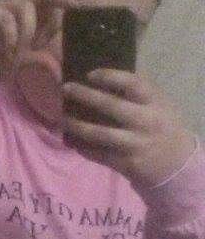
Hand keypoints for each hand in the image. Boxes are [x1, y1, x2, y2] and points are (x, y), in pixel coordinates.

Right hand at [0, 0, 75, 92]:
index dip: (61, 10)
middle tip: (70, 10)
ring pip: (25, 8)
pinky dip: (10, 39)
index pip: (49, 0)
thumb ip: (39, 46)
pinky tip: (5, 52)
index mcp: (25, 13)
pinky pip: (5, 19)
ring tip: (18, 53)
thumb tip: (58, 42)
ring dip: (27, 34)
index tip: (70, 21)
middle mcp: (13, 4)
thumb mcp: (23, 55)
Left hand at [62, 70, 196, 185]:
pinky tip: (71, 140)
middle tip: (65, 89)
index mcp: (153, 102)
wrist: (176, 162)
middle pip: (110, 106)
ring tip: (62, 119)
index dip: (109, 77)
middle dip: (84, 96)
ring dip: (77, 126)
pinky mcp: (125, 163)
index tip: (90, 74)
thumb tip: (98, 80)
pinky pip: (98, 154)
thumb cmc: (160, 125)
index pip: (131, 83)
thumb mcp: (157, 104)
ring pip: (99, 134)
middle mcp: (144, 121)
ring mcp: (134, 144)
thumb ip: (135, 93)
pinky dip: (82, 147)